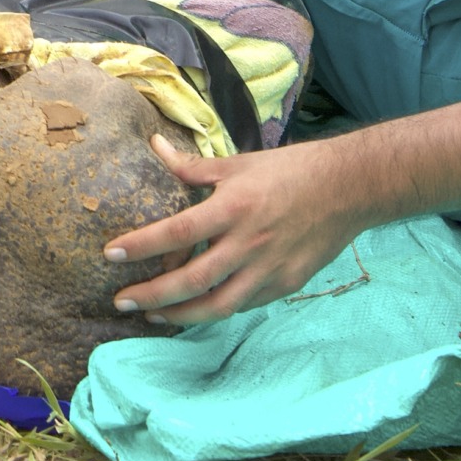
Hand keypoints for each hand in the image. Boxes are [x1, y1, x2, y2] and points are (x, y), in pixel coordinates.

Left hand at [102, 135, 374, 326]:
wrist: (349, 188)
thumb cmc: (290, 170)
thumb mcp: (239, 163)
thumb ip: (193, 167)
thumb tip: (155, 147)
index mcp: (234, 207)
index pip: (178, 232)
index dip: (142, 246)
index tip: (111, 255)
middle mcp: (249, 243)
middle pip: (192, 281)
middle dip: (152, 295)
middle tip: (120, 301)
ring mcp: (269, 270)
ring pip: (218, 305)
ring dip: (179, 314)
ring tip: (152, 313)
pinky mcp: (285, 285)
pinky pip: (243, 304)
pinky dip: (215, 309)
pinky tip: (195, 308)